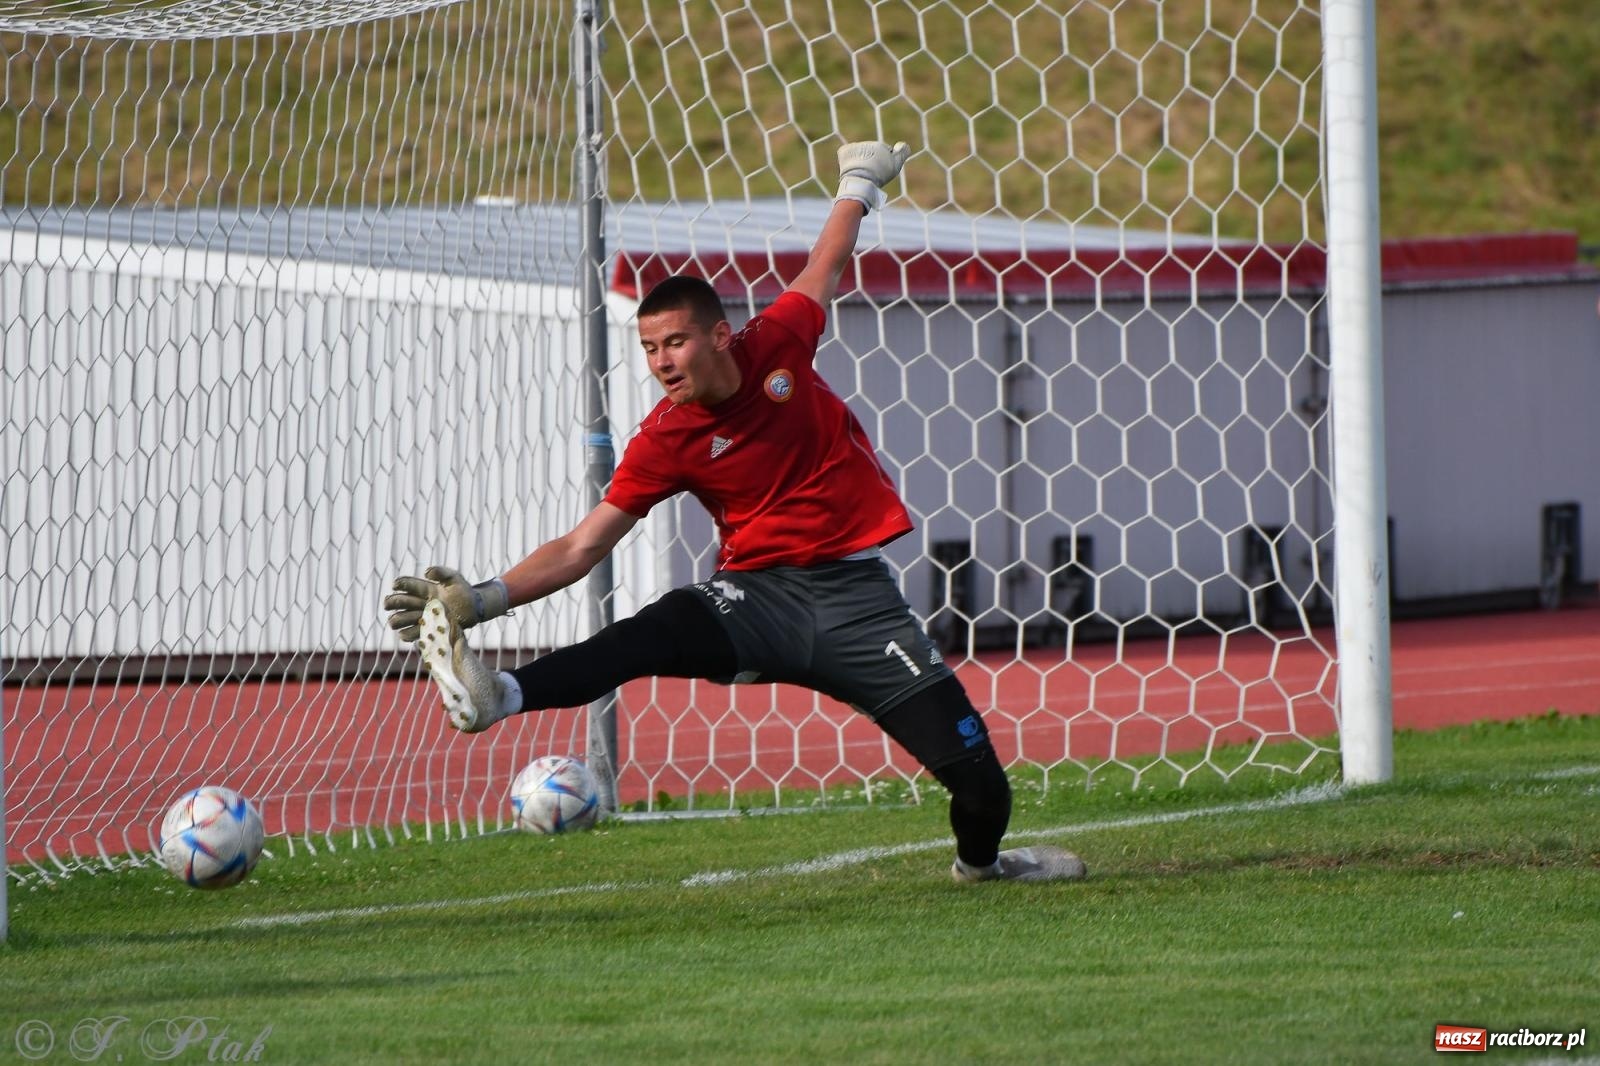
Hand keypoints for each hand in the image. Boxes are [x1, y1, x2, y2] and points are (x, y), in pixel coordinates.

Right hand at [383, 566, 508, 642]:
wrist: (473, 608)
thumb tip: (426, 573)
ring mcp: (419, 617)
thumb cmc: (462, 591)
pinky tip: (414, 630)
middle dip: (391, 602)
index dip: (398, 584)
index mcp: (422, 588)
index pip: (404, 584)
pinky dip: (407, 633)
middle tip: (388, 604)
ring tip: (403, 618)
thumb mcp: (454, 577)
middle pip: (396, 602)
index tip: (395, 585)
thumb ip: (441, 572)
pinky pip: (407, 635)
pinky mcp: (424, 630)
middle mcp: (417, 603)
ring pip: (397, 620)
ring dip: (397, 619)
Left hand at [835, 140, 910, 212]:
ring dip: (860, 161)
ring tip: (861, 173)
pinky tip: (851, 168)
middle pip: (871, 153)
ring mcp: (855, 146)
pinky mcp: (844, 151)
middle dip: (871, 161)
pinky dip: (848, 160)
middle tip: (870, 174)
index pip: (884, 154)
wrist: (861, 179)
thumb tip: (902, 144)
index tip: (881, 172)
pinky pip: (846, 153)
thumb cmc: (879, 175)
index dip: (883, 164)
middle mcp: (868, 143)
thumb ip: (903, 152)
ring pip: (859, 154)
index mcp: (881, 146)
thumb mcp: (896, 164)